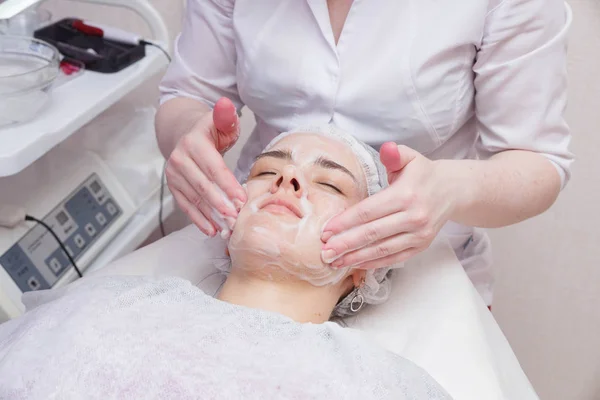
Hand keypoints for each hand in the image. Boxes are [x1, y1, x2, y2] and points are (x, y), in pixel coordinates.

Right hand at [165, 97, 246, 235]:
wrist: (185, 135)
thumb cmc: (210, 131)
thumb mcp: (220, 121)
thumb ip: (226, 116)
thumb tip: (226, 105)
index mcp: (193, 143)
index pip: (213, 167)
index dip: (228, 185)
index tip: (242, 200)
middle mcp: (180, 159)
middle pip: (203, 186)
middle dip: (220, 204)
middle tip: (235, 218)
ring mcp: (174, 174)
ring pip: (195, 199)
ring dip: (211, 216)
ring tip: (227, 228)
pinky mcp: (173, 186)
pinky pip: (186, 206)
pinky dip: (198, 219)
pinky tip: (211, 229)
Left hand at [320, 143, 455, 269]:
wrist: (453, 190)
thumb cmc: (423, 173)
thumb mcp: (409, 157)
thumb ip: (394, 154)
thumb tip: (386, 148)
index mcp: (406, 194)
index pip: (368, 211)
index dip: (345, 222)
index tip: (326, 230)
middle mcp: (414, 217)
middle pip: (372, 233)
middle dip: (345, 244)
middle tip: (325, 251)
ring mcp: (419, 234)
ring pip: (382, 249)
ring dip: (356, 257)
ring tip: (335, 261)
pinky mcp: (421, 245)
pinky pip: (394, 257)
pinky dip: (374, 262)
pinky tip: (356, 264)